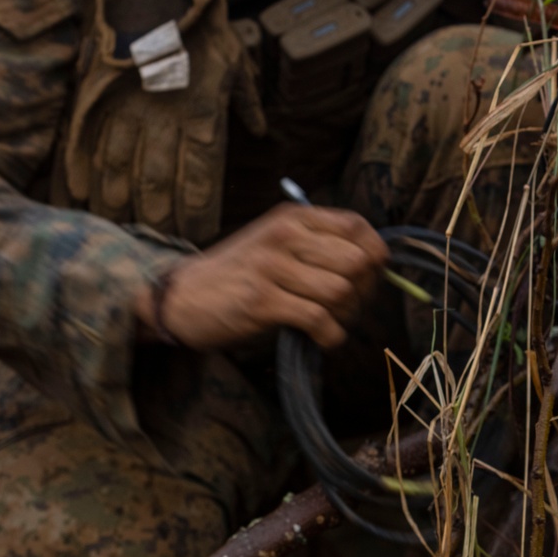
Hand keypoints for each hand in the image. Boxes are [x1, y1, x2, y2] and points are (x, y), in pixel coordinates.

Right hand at [135, 203, 387, 351]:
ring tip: (333, 323)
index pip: (357, 226)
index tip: (370, 276)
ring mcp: (272, 267)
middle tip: (350, 307)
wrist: (182, 296)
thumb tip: (372, 263)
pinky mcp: (261, 301)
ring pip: (341, 290)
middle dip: (365, 291)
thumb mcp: (276, 242)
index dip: (375, 254)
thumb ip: (317, 244)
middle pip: (356, 261)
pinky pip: (318, 319)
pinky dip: (330, 336)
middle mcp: (284, 236)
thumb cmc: (238, 273)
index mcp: (292, 218)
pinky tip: (321, 338)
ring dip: (347, 315)